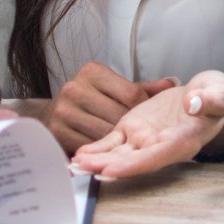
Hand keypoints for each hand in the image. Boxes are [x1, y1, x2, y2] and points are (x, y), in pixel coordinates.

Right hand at [46, 62, 178, 154]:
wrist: (52, 112)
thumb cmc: (90, 99)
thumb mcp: (114, 88)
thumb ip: (142, 88)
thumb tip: (171, 84)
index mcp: (92, 72)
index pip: (131, 93)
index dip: (143, 108)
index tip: (146, 117)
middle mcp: (76, 88)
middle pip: (118, 115)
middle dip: (132, 128)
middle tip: (139, 135)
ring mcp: (65, 111)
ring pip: (105, 133)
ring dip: (117, 142)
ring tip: (125, 144)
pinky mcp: (58, 132)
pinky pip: (89, 146)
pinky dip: (100, 150)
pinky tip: (107, 150)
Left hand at [70, 70, 223, 180]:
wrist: (202, 96)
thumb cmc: (212, 97)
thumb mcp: (218, 92)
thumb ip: (210, 99)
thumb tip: (194, 103)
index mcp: (182, 142)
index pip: (156, 156)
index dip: (134, 165)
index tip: (113, 170)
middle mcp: (160, 147)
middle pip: (131, 162)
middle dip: (106, 167)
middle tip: (84, 170)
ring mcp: (144, 140)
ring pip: (117, 155)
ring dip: (96, 162)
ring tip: (74, 165)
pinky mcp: (132, 130)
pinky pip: (112, 143)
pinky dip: (96, 150)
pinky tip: (79, 155)